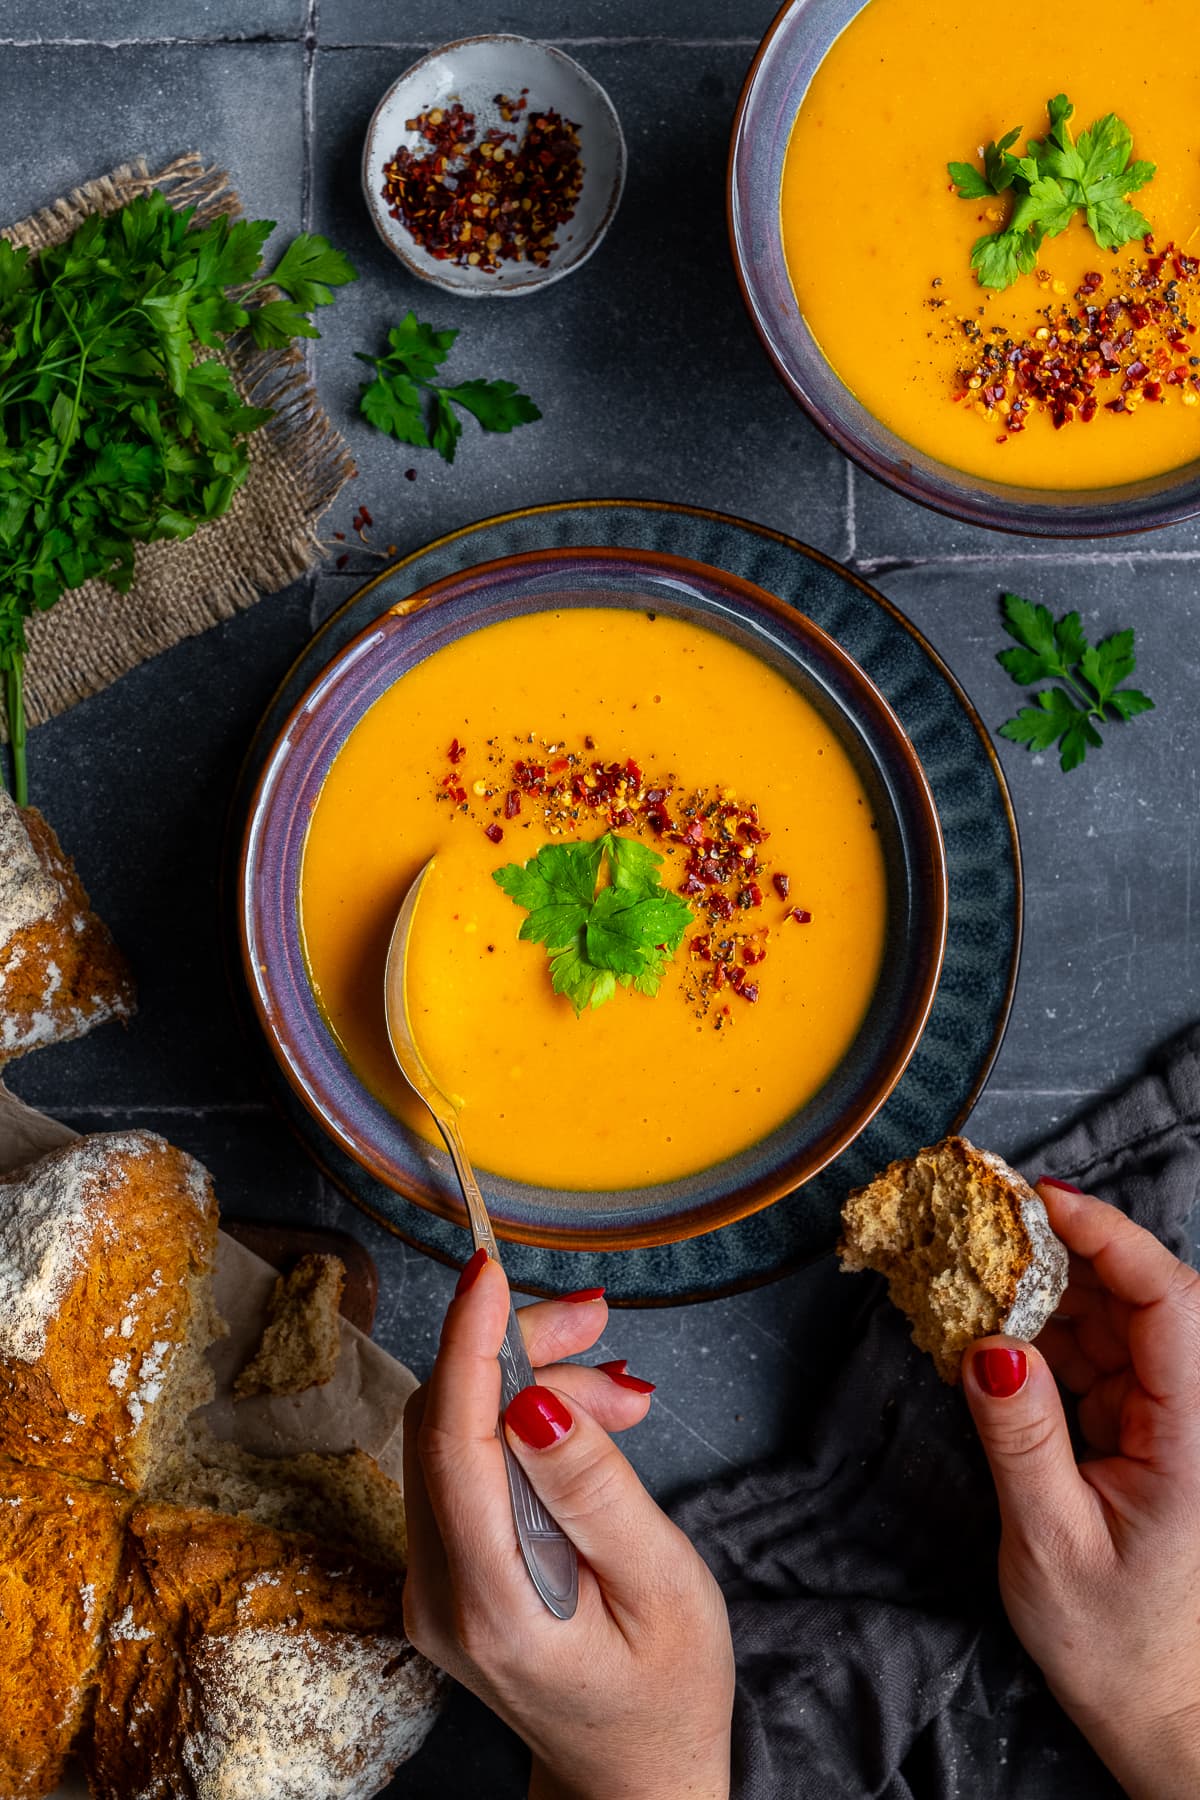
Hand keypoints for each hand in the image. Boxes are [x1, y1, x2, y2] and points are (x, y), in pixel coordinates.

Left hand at [403, 1253, 733, 1799]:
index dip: (467, 1341)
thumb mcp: (661, 1588)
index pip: (451, 1441)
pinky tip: (591, 1424)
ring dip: (532, 1385)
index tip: (486, 1270)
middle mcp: (437, 1591)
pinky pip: (465, 1467)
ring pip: (454, 1435)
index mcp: (490, 1602)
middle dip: (519, 1350)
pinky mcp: (445, 1570)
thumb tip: (535, 1399)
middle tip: (605, 1327)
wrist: (633, 1778)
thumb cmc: (665, 1693)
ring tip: (626, 1397)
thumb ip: (595, 1492)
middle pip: (445, 1421)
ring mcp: (431, 1583)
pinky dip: (522, 1424)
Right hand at [963, 1177, 1199, 1798]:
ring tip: (972, 1276)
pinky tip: (989, 1332)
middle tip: (982, 1226)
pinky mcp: (1144, 1430)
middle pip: (1139, 1296)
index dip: (1109, 1235)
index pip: (1170, 1301)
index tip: (1042, 1197)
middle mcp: (1196, 1415)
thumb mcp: (1053, 1545)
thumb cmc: (1122, 1648)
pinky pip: (1093, 1357)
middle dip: (1061, 1253)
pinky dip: (1041, 1337)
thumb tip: (988, 1344)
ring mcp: (1171, 1419)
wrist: (1165, 1716)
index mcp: (1199, 1436)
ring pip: (1111, 1320)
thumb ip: (1022, 1438)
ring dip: (1044, 1293)